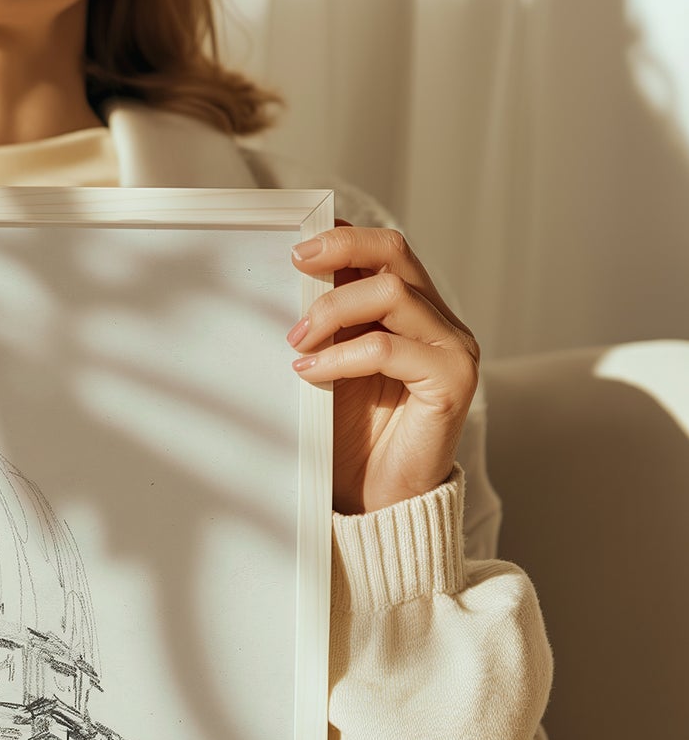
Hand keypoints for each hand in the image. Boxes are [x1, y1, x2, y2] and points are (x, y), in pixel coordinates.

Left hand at [287, 220, 478, 513]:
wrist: (379, 501)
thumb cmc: (353, 439)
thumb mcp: (332, 368)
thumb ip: (328, 327)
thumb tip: (288, 283)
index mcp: (413, 312)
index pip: (386, 252)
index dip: (344, 238)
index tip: (297, 245)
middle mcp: (439, 322)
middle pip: (395, 254)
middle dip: (340, 251)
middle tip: (296, 266)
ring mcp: (452, 349)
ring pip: (392, 294)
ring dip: (333, 310)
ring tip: (296, 340)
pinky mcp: (451, 382)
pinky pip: (388, 349)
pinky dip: (341, 356)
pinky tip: (308, 371)